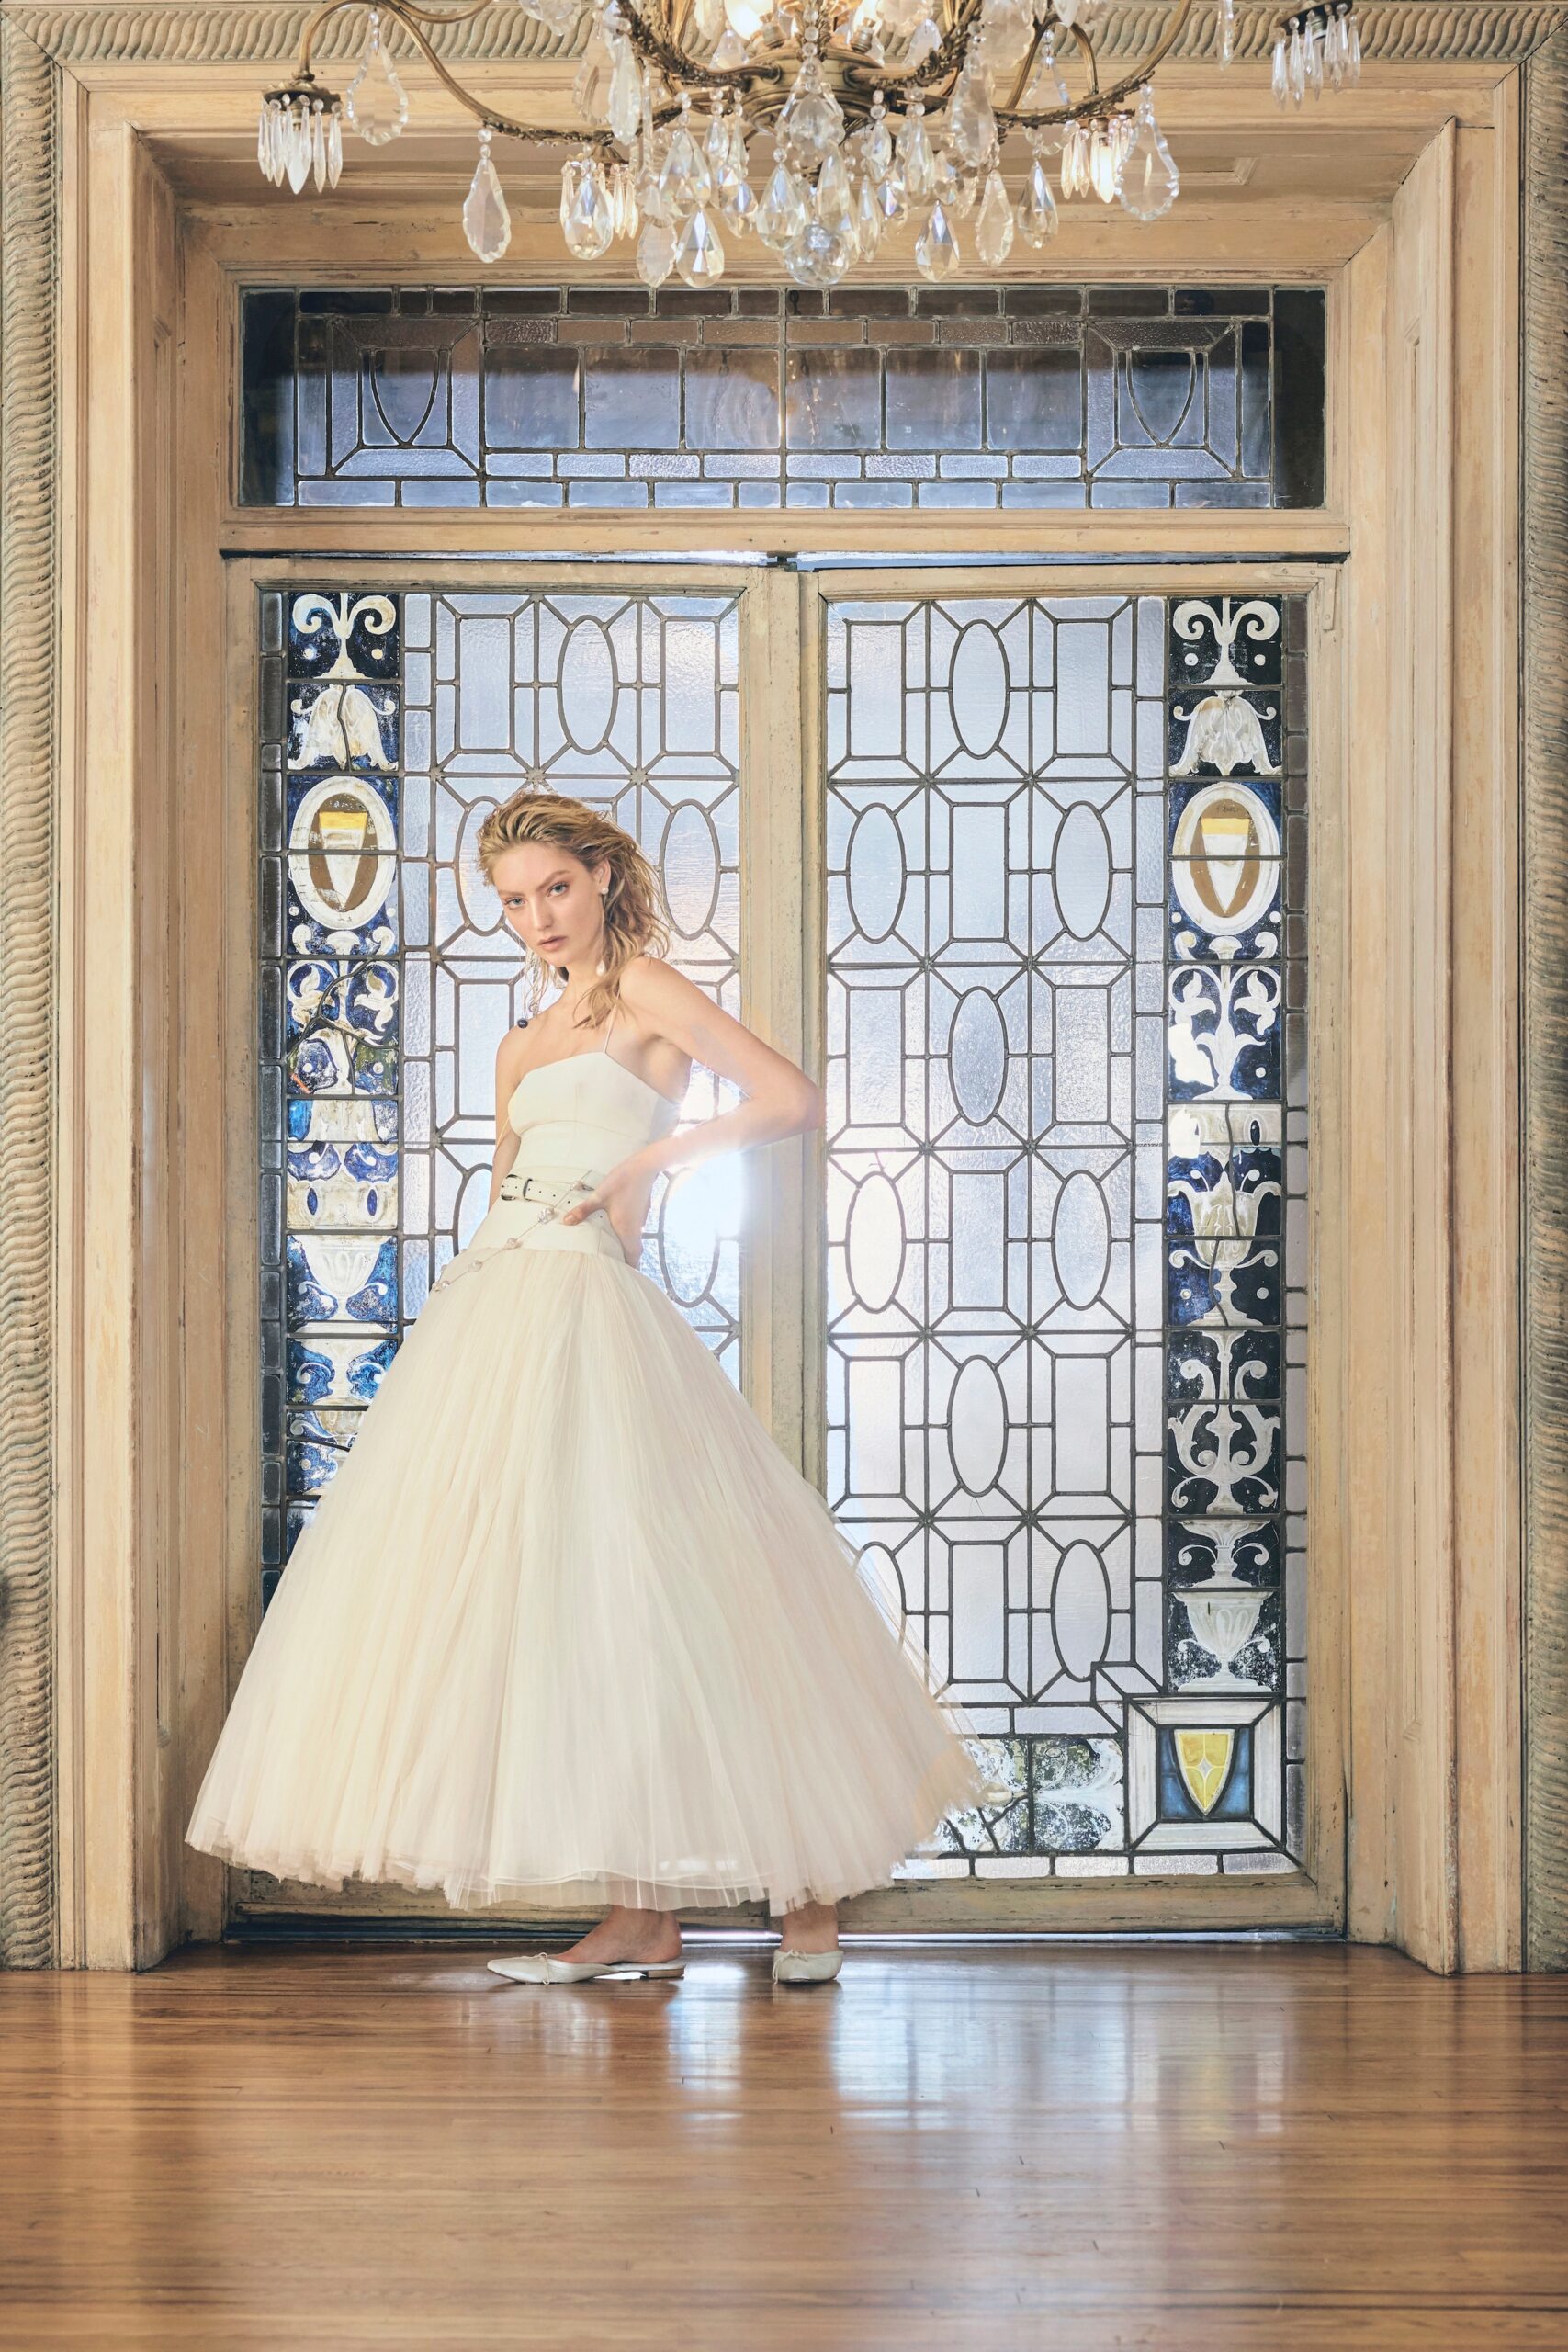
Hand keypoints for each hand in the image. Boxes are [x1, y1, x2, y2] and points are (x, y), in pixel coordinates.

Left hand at [558, 1152, 656, 1267]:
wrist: (645, 1167)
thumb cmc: (623, 1181)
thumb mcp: (600, 1196)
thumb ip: (583, 1210)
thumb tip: (566, 1222)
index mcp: (627, 1230)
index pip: (632, 1258)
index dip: (629, 1271)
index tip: (621, 1280)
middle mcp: (635, 1229)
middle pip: (633, 1253)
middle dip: (626, 1263)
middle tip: (614, 1271)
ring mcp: (639, 1222)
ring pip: (634, 1243)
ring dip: (626, 1250)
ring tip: (612, 1255)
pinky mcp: (639, 1214)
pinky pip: (634, 1232)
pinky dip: (626, 1238)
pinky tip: (615, 1233)